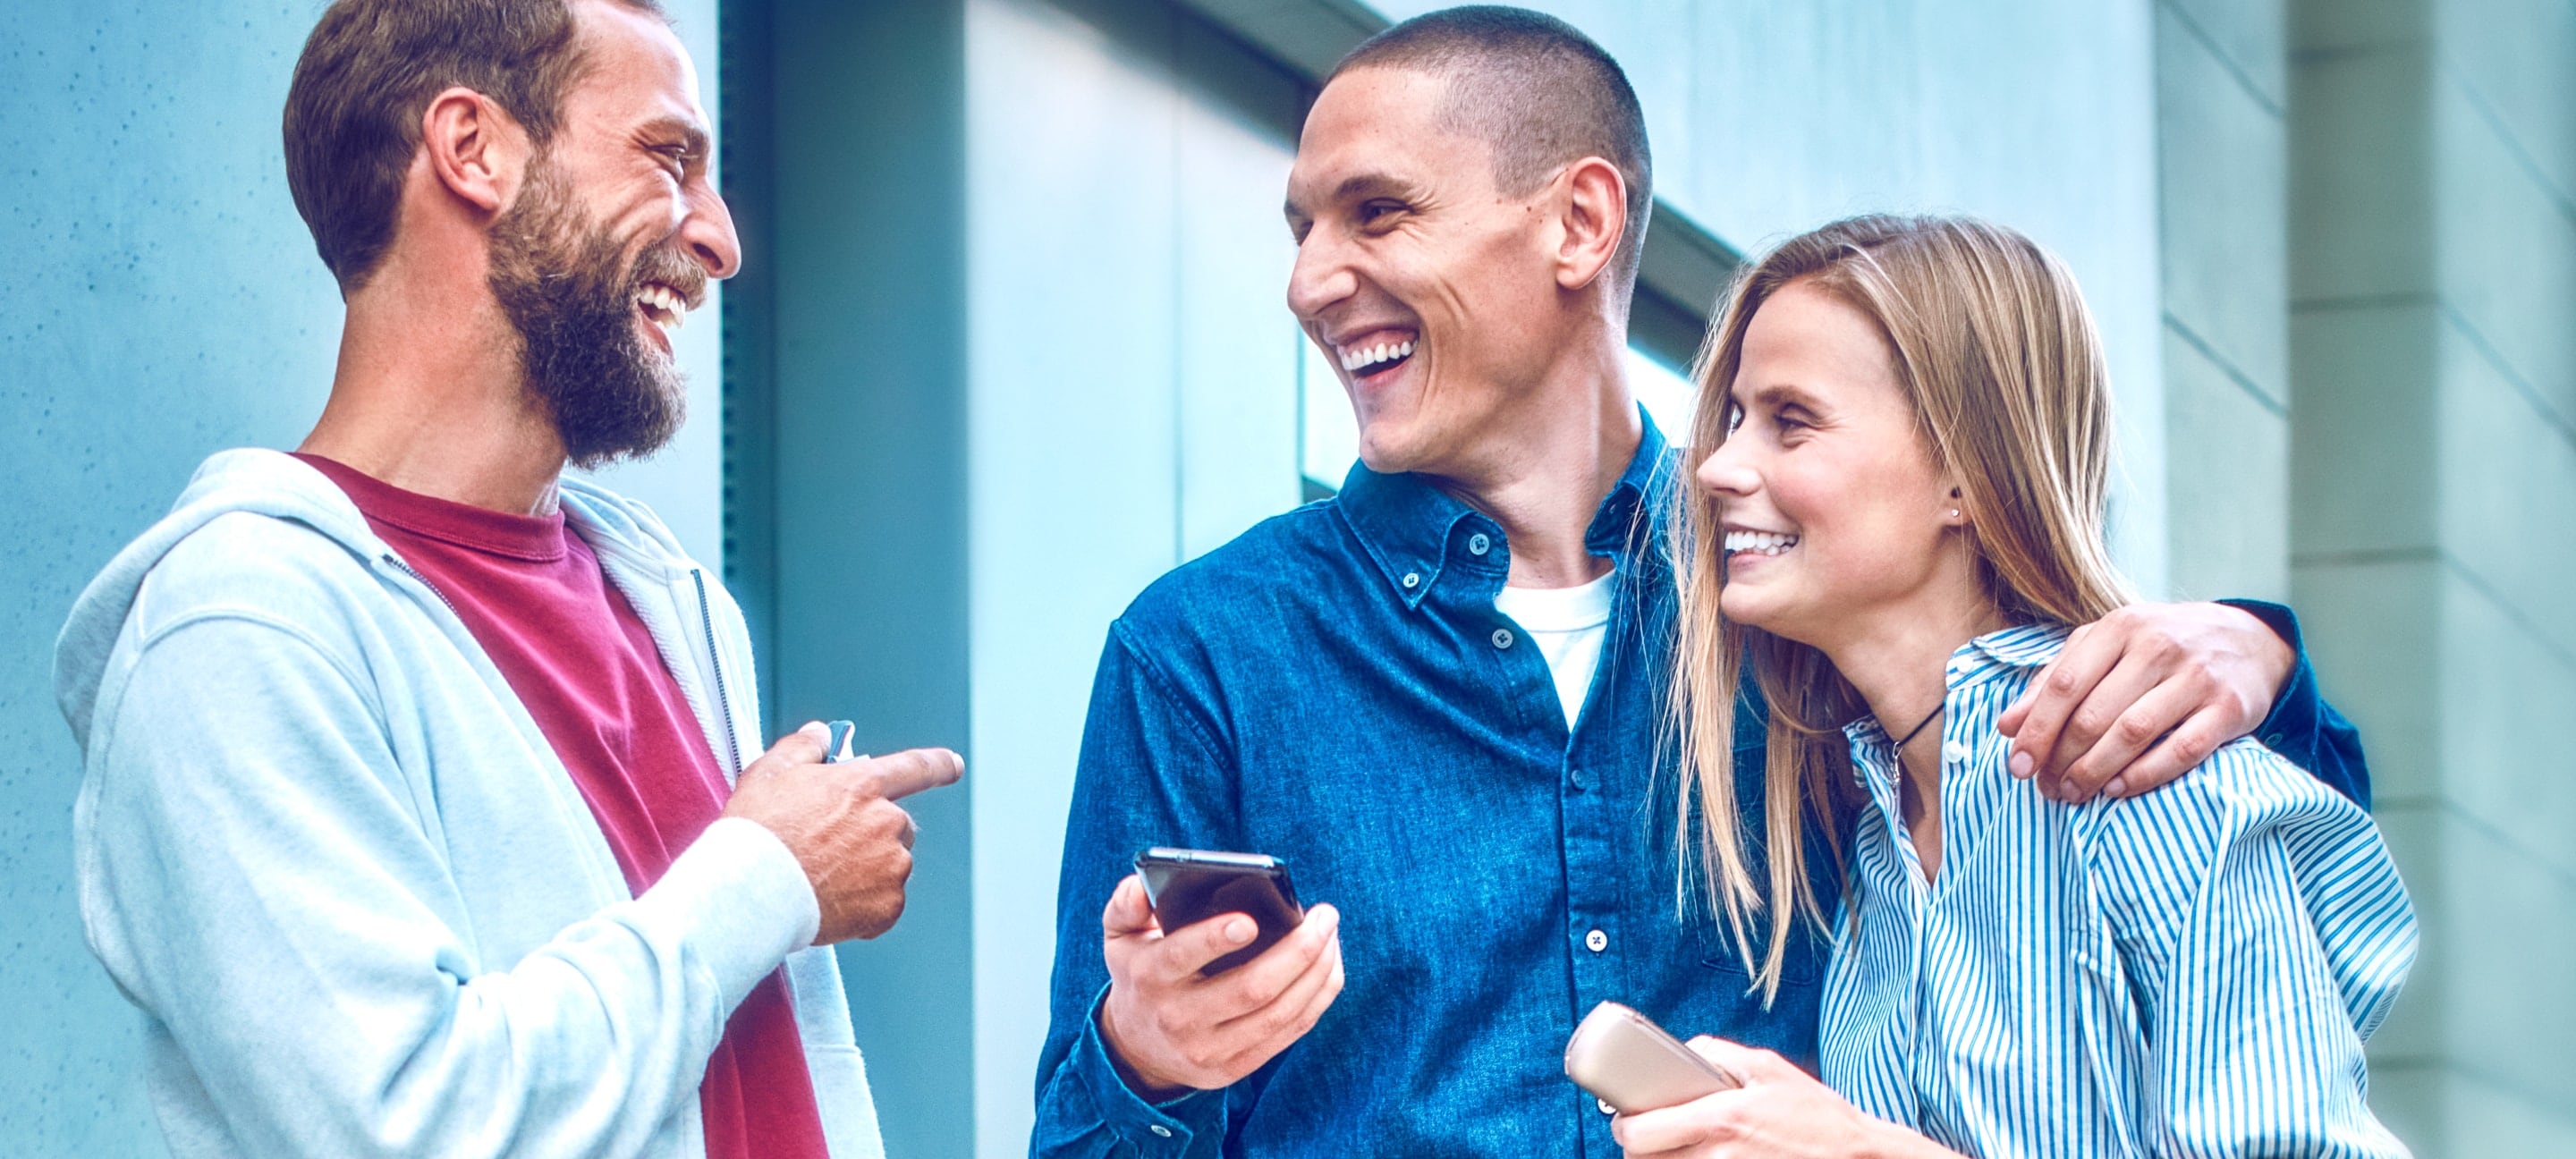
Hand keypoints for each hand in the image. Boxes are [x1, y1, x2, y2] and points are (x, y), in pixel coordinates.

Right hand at [721, 721, 963, 943]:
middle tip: (830, 848)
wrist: (751, 890)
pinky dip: (865, 905)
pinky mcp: (888, 906)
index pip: (914, 767)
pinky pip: (885, 903)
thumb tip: (820, 734)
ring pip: (892, 865)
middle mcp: (887, 822)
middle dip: (873, 833)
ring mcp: (891, 866)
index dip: (937, 764)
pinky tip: (831, 902)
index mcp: (863, 785)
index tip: (953, 765)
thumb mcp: (771, 772)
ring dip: (869, 870)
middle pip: (897, 825)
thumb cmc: (758, 831)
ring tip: (823, 877)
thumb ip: (803, 747)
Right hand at [1095, 874, 1344, 1097]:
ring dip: (1316, 972)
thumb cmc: (1140, 973)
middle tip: (1325, 915)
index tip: (1250, 919)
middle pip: (1250, 989)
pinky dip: (1317, 998)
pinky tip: (1329, 967)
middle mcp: (1178, 1018)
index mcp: (1149, 977)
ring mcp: (1209, 1050)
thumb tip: (1142, 887)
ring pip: (1279, 1013)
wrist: (1136, 1048)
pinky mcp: (1235, 1068)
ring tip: (1331, 935)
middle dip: (1297, 951)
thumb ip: (1126, 905)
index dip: (1214, 939)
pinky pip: (1289, 1033)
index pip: (1180, 957)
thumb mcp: (1120, 937)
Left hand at [1612, 1038, 1956, 1158]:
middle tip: (1655, 1131)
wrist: (1856, 1157)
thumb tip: (1678, 1050)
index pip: (1640, 1134)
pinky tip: (1706, 1155)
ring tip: (1684, 1143)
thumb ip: (1715, 1052)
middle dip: (1642, 1145)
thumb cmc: (1815, 1115)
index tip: (1631, 1117)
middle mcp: (1717, 1157)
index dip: (1627, 1126)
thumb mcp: (1767, 1068)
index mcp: (1719, 1119)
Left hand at [1995, 602, 2292, 800]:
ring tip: (2074, 793)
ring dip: (2095, 772)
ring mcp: (2196, 677)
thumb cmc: (2160, 646)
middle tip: (2047, 787)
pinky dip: (2143, 776)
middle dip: (2061, 759)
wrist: (2252, 640)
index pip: (2065, 684)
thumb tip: (2007, 726)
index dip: (2036, 730)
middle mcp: (2157, 647)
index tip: (2017, 765)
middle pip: (2094, 714)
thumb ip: (2054, 680)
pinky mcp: (2229, 709)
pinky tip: (2117, 789)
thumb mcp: (2106, 647)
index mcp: (2120, 627)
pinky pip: (2180, 751)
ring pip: (2132, 734)